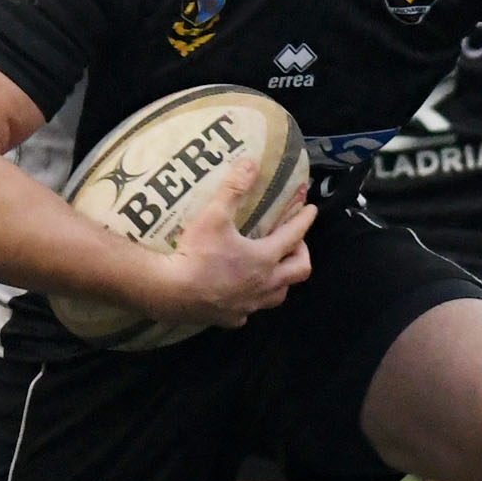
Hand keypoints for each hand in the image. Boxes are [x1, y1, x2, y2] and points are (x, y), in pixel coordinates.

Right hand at [152, 160, 314, 327]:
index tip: (311, 210)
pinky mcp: (231, 318)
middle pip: (299, 272)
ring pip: (278, 295)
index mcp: (264, 257)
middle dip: (302, 254)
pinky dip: (251, 301)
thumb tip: (250, 162)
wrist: (171, 291)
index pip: (294, 235)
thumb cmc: (197, 253)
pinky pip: (249, 311)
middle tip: (293, 243)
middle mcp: (264, 284)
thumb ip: (233, 189)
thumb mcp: (214, 215)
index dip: (304, 220)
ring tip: (273, 268)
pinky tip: (241, 294)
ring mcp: (249, 304)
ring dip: (282, 281)